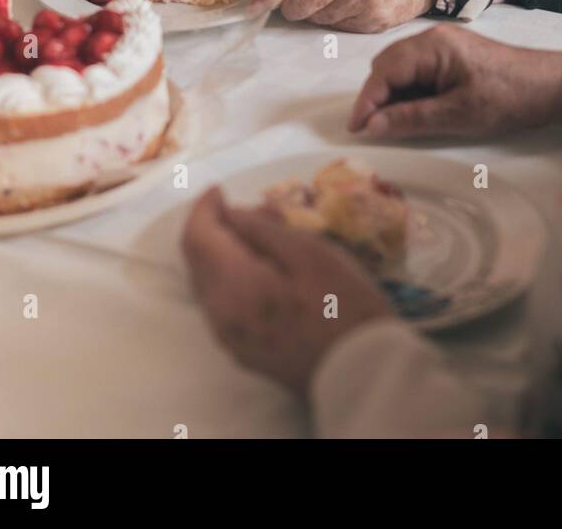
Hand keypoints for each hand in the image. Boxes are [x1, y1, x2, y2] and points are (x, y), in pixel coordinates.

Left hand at [183, 187, 391, 393]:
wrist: (364, 373)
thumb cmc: (346, 306)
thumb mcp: (310, 252)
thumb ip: (264, 229)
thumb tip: (231, 214)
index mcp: (235, 287)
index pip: (197, 238)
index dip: (204, 208)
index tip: (219, 190)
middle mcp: (221, 316)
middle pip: (197, 262)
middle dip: (214, 229)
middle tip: (248, 210)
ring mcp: (230, 339)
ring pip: (208, 283)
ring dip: (223, 253)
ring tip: (262, 236)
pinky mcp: (243, 352)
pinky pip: (221, 304)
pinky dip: (230, 277)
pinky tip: (262, 269)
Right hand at [349, 23, 561, 139]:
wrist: (551, 86)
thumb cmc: (508, 98)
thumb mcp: (457, 115)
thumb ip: (411, 119)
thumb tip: (372, 125)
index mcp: (432, 46)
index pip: (384, 71)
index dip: (366, 101)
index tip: (355, 129)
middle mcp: (433, 38)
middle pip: (387, 65)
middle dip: (376, 97)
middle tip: (373, 129)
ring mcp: (443, 44)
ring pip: (401, 68)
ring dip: (392, 95)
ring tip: (393, 123)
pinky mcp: (452, 55)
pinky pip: (418, 70)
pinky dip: (410, 91)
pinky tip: (415, 111)